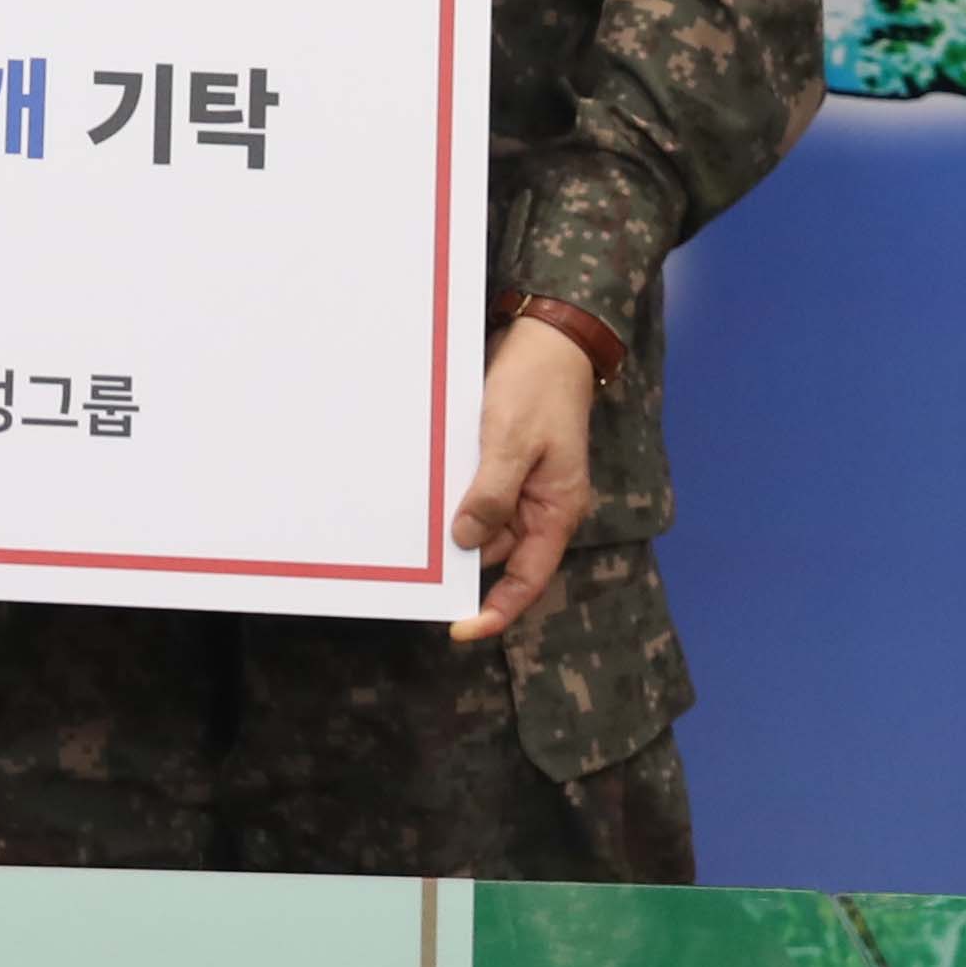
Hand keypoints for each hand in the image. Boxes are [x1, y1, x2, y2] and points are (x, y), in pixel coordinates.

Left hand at [445, 311, 597, 645]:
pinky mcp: (502, 464)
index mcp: (556, 510)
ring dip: (451, 527)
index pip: (528, 579)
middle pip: (499, 555)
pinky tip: (422, 496)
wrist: (547, 337)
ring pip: (482, 525)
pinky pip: (476, 495)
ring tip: (409, 530)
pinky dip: (452, 499)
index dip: (496, 610)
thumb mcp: (511, 440)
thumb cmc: (536, 386)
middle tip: (413, 568)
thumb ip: (492, 493)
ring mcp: (522, 486)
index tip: (459, 629)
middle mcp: (540, 506)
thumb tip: (465, 542)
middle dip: (461, 564)